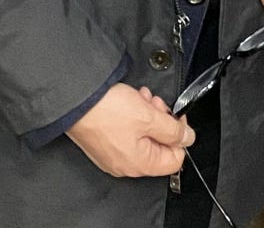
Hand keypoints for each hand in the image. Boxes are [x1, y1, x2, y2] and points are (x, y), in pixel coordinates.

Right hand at [66, 83, 193, 177]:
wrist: (75, 100)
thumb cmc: (106, 110)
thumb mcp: (149, 116)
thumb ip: (173, 129)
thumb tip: (188, 137)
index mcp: (140, 164)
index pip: (175, 159)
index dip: (180, 135)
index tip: (176, 117)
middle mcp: (126, 164)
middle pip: (158, 145)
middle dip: (161, 120)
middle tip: (154, 104)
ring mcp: (113, 154)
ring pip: (143, 136)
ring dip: (147, 114)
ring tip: (139, 99)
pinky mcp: (104, 142)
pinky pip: (128, 132)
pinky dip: (133, 116)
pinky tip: (129, 101)